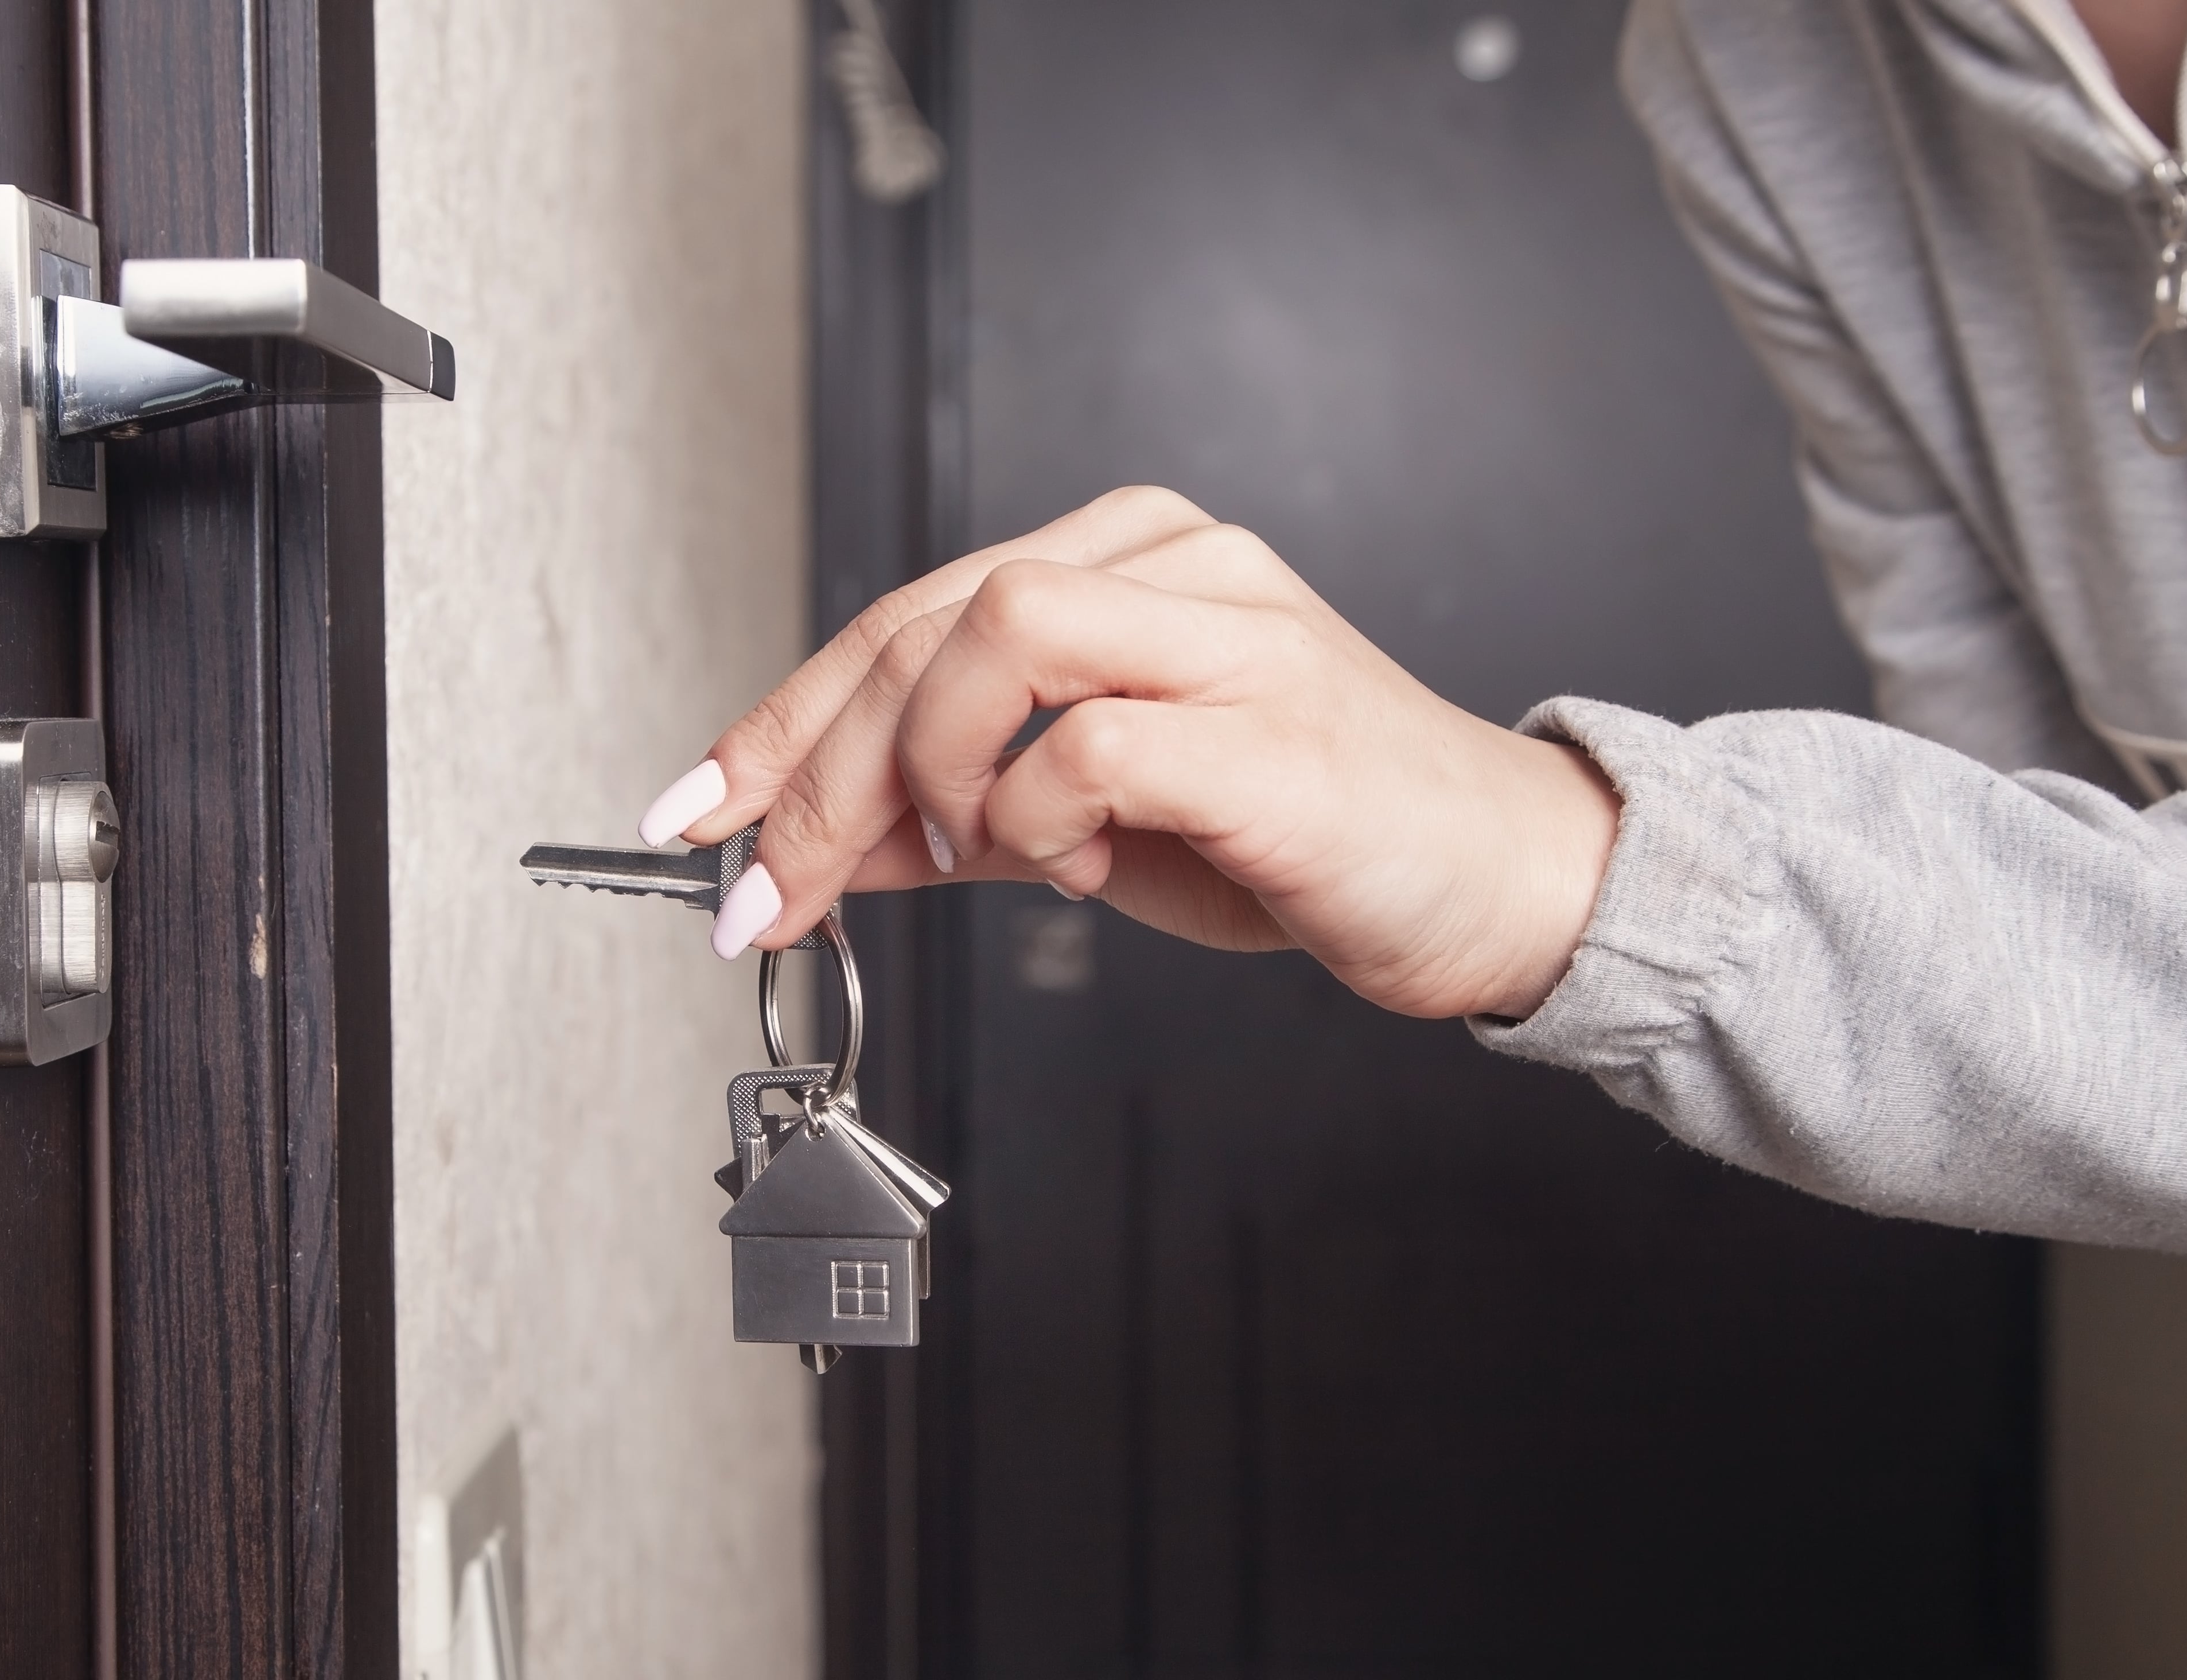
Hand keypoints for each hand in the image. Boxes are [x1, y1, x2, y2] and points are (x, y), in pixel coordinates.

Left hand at [637, 487, 1619, 1019]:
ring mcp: (1229, 628)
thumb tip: (811, 847)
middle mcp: (1173, 563)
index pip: (903, 613)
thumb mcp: (1083, 828)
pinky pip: (1086, 743)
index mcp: (1125, 558)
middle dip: (814, 769)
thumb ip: (952, 817)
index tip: (696, 807)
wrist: (1490, 882)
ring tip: (974, 856)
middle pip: (925, 620)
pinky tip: (1072, 868)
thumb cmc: (1300, 839)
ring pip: (994, 634)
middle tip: (775, 885)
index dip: (779, 717)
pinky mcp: (1267, 722)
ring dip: (931, 771)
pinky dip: (1039, 821)